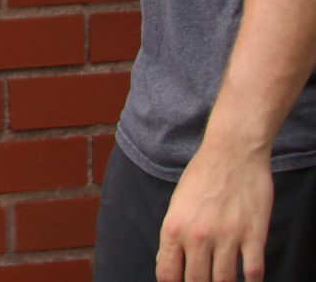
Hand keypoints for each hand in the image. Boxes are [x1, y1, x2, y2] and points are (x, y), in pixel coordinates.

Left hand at [156, 137, 273, 280]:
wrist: (232, 153)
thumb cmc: (202, 176)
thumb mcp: (176, 205)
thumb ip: (173, 236)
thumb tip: (168, 264)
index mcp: (174, 228)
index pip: (168, 274)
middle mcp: (198, 236)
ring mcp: (228, 237)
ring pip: (225, 281)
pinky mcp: (254, 235)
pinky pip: (253, 271)